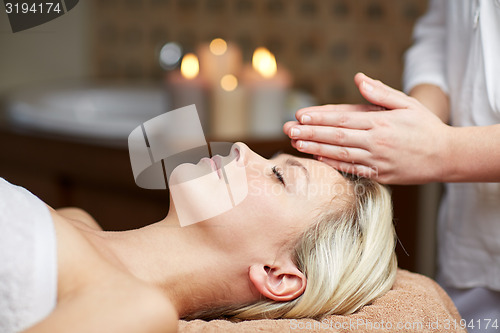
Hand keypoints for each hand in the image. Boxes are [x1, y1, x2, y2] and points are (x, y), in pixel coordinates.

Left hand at [283, 73, 451, 183]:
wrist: (446, 156)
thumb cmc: (425, 126)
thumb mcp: (407, 103)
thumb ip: (380, 93)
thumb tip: (358, 78)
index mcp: (380, 122)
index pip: (343, 119)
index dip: (320, 118)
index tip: (301, 116)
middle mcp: (375, 142)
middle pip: (336, 136)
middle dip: (310, 133)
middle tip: (289, 130)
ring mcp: (376, 160)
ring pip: (340, 154)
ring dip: (316, 149)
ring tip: (296, 144)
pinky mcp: (379, 175)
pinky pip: (352, 170)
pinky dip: (334, 165)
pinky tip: (318, 159)